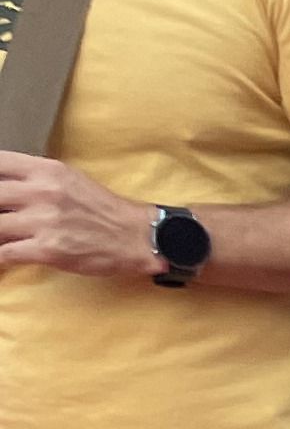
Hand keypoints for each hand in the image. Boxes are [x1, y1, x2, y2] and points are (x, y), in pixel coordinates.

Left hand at [0, 152, 168, 278]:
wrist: (137, 238)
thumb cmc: (104, 211)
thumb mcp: (69, 179)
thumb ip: (35, 178)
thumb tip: (6, 187)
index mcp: (46, 171)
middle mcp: (42, 192)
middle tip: (3, 217)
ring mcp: (43, 221)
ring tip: (4, 237)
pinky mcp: (47, 250)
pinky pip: (4, 254)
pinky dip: (0, 257)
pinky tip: (3, 258)